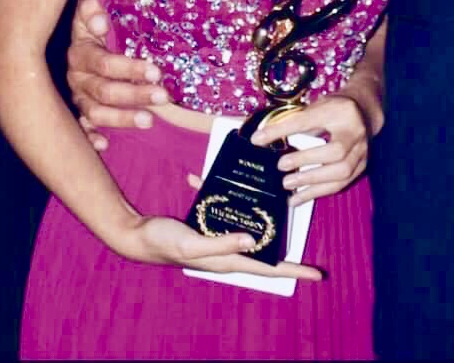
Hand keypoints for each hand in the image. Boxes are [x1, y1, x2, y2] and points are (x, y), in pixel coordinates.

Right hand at [68, 0, 168, 147]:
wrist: (74, 37)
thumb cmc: (92, 23)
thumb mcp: (88, 11)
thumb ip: (90, 8)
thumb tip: (101, 20)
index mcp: (79, 54)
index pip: (105, 64)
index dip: (130, 68)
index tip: (156, 71)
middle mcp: (76, 78)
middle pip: (104, 91)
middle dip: (135, 94)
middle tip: (163, 96)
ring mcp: (76, 97)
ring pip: (96, 113)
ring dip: (122, 118)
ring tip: (149, 120)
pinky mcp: (77, 112)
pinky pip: (81, 129)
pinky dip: (90, 138)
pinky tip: (104, 145)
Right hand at [118, 215, 321, 279]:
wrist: (136, 235)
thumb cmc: (163, 242)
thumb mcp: (192, 243)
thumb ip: (221, 244)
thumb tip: (253, 242)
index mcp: (227, 259)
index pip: (267, 267)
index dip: (293, 270)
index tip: (317, 274)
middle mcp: (227, 250)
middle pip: (263, 250)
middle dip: (285, 245)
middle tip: (306, 233)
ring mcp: (218, 238)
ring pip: (247, 228)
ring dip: (260, 216)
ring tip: (278, 202)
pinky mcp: (207, 225)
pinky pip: (223, 211)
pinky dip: (222, 196)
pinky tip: (212, 178)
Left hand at [250, 94, 371, 206]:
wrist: (363, 112)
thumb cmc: (334, 110)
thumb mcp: (314, 107)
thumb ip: (291, 122)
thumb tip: (259, 139)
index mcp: (342, 109)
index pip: (309, 120)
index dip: (283, 129)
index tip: (259, 139)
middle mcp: (356, 131)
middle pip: (336, 150)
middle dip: (307, 160)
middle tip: (281, 165)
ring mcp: (362, 151)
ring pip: (341, 172)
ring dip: (311, 182)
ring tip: (287, 185)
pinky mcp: (361, 167)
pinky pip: (339, 185)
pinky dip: (317, 192)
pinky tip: (298, 197)